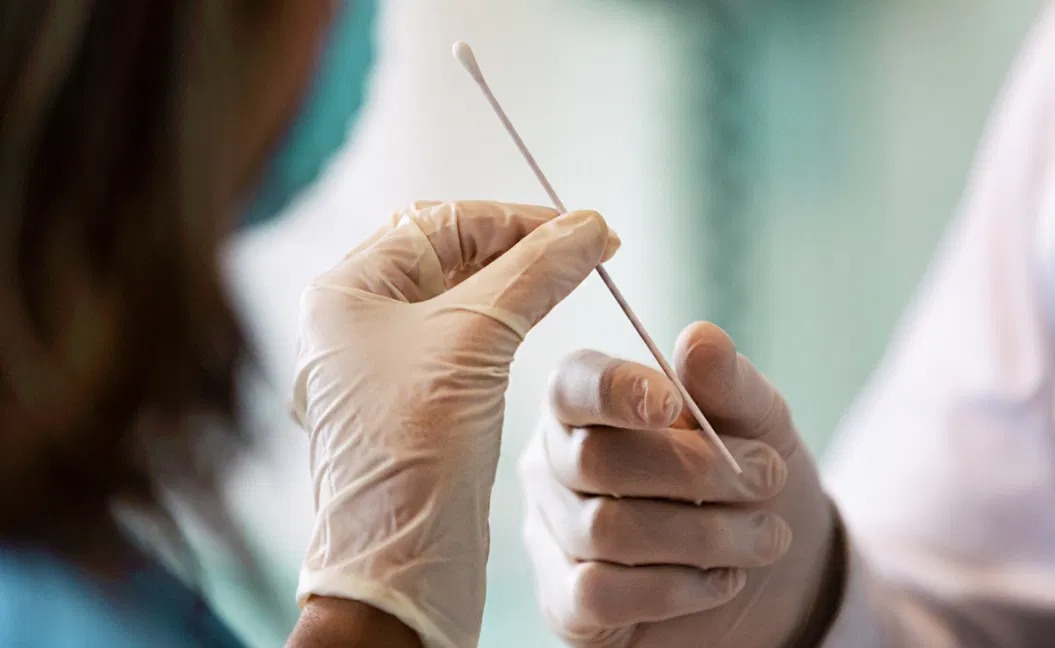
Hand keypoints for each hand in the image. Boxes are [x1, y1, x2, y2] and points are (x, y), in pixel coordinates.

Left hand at [291, 201, 617, 647]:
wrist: (401, 562)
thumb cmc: (414, 451)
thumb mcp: (475, 339)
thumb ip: (534, 271)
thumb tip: (587, 227)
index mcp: (345, 291)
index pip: (439, 223)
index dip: (516, 220)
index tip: (581, 227)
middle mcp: (355, 322)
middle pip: (449, 256)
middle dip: (521, 248)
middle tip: (588, 247)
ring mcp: (382, 364)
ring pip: (461, 299)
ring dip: (519, 285)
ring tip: (577, 274)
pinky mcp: (412, 403)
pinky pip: (464, 343)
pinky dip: (508, 324)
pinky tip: (543, 319)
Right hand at [521, 322, 837, 646]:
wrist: (775, 573)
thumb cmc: (750, 477)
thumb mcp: (760, 424)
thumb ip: (729, 383)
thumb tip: (699, 339)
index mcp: (587, 403)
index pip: (571, 385)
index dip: (612, 390)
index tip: (670, 403)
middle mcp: (553, 464)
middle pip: (592, 459)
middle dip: (692, 471)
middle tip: (764, 478)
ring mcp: (553, 536)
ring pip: (603, 530)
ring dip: (703, 535)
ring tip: (765, 536)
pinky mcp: (567, 604)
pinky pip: (598, 594)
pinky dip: (674, 588)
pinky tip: (721, 580)